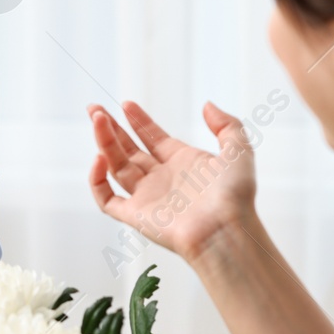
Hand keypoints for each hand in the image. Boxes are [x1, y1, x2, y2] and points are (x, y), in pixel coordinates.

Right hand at [89, 100, 333, 333]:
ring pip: (115, 166)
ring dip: (104, 142)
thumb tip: (207, 104)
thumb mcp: (239, 150)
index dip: (138, 120)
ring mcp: (146, 196)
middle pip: (128, 149)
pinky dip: (97, 180)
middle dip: (110, 128)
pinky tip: (99, 159)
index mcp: (182, 162)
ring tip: (97, 119)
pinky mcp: (134, 215)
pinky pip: (106, 199)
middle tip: (95, 108)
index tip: (126, 104)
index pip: (152, 137)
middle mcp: (161, 178)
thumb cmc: (235, 196)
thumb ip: (227, 125)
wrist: (225, 229)